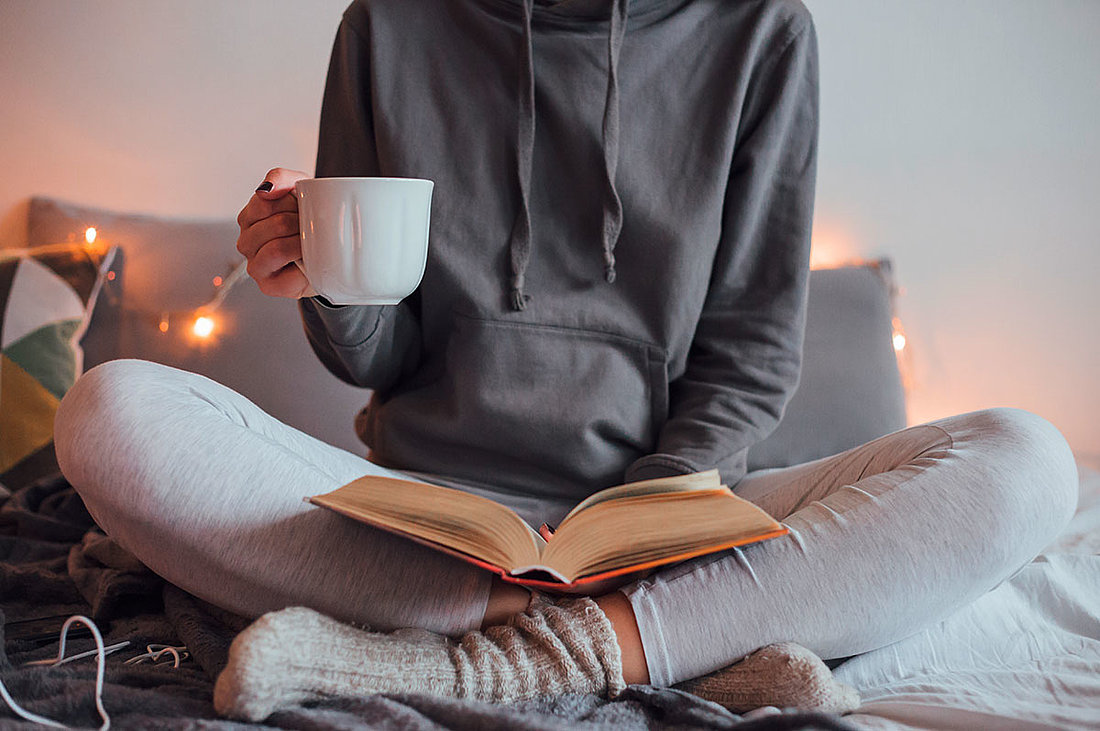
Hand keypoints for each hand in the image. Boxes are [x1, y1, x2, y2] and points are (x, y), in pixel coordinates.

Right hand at [236, 167, 311, 297]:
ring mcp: (255, 266)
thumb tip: (265, 189)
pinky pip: (285, 272)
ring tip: (311, 243)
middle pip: (274, 224)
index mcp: (250, 218)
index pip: (264, 202)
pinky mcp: (268, 286)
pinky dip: (301, 262)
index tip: (302, 208)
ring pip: (276, 248)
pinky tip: (308, 260)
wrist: (333, 254)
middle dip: (301, 223)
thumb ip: (281, 178)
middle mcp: (247, 242)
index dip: (290, 203)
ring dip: (301, 243)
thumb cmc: (311, 221)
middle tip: (311, 228)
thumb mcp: (300, 189)